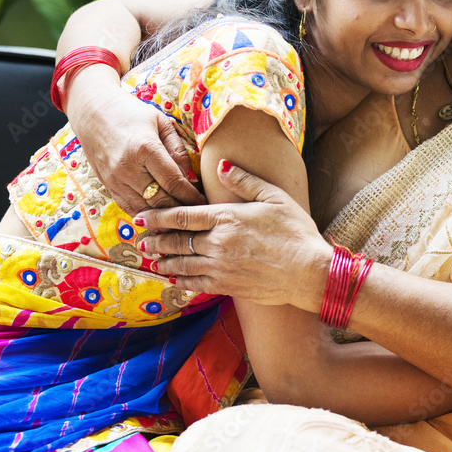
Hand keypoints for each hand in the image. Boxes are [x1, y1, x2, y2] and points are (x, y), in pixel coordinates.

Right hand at [64, 65, 205, 213]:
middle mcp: (128, 167)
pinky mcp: (107, 185)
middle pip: (160, 200)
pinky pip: (129, 208)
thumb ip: (177, 150)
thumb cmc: (131, 113)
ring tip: (182, 219)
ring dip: (164, 217)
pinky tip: (160, 217)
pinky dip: (146, 215)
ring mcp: (115, 179)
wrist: (93, 111)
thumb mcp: (160, 123)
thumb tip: (191, 177)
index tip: (205, 202)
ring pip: (145, 209)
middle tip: (198, 214)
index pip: (174, 182)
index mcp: (145, 148)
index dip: (191, 196)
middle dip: (181, 210)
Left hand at [138, 162, 331, 308]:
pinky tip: (174, 280)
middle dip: (156, 241)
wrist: (309, 271)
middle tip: (141, 240)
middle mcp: (218, 243)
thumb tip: (222, 165)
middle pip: (177, 241)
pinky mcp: (228, 286)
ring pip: (182, 265)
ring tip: (152, 260)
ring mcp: (221, 267)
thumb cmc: (296, 232)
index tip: (142, 217)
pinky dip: (181, 282)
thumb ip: (245, 180)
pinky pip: (196, 284)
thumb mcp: (274, 197)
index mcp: (227, 217)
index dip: (158, 217)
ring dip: (164, 262)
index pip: (182, 216)